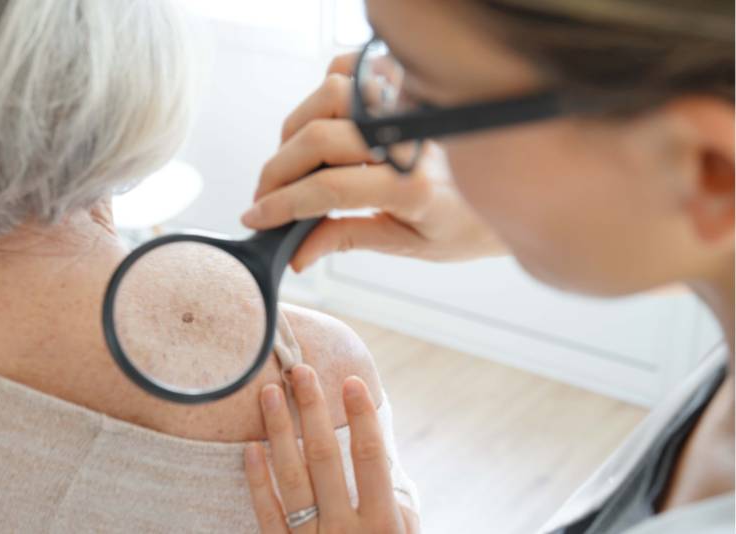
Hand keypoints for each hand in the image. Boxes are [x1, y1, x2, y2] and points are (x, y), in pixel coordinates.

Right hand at [241, 54, 505, 271]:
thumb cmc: (466, 222)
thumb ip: (348, 239)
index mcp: (412, 186)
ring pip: (329, 96)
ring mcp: (407, 104)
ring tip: (291, 164)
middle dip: (277, 171)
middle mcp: (409, 137)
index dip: (282, 204)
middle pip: (318, 138)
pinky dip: (325, 89)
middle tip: (263, 198)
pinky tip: (320, 121)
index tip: (255, 217)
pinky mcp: (405, 87)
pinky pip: (353, 70)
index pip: (328, 189)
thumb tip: (297, 254)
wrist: (516, 190)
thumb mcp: (408, 244)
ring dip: (296, 129)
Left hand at [244, 365, 419, 532]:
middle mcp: (344, 530)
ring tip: (270, 394)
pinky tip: (252, 448)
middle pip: (323, 457)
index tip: (352, 381)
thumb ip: (395, 506)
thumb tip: (378, 462)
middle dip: (312, 409)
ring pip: (291, 478)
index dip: (362, 415)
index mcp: (381, 522)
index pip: (370, 457)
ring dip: (279, 431)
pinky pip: (268, 514)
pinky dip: (258, 480)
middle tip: (301, 371)